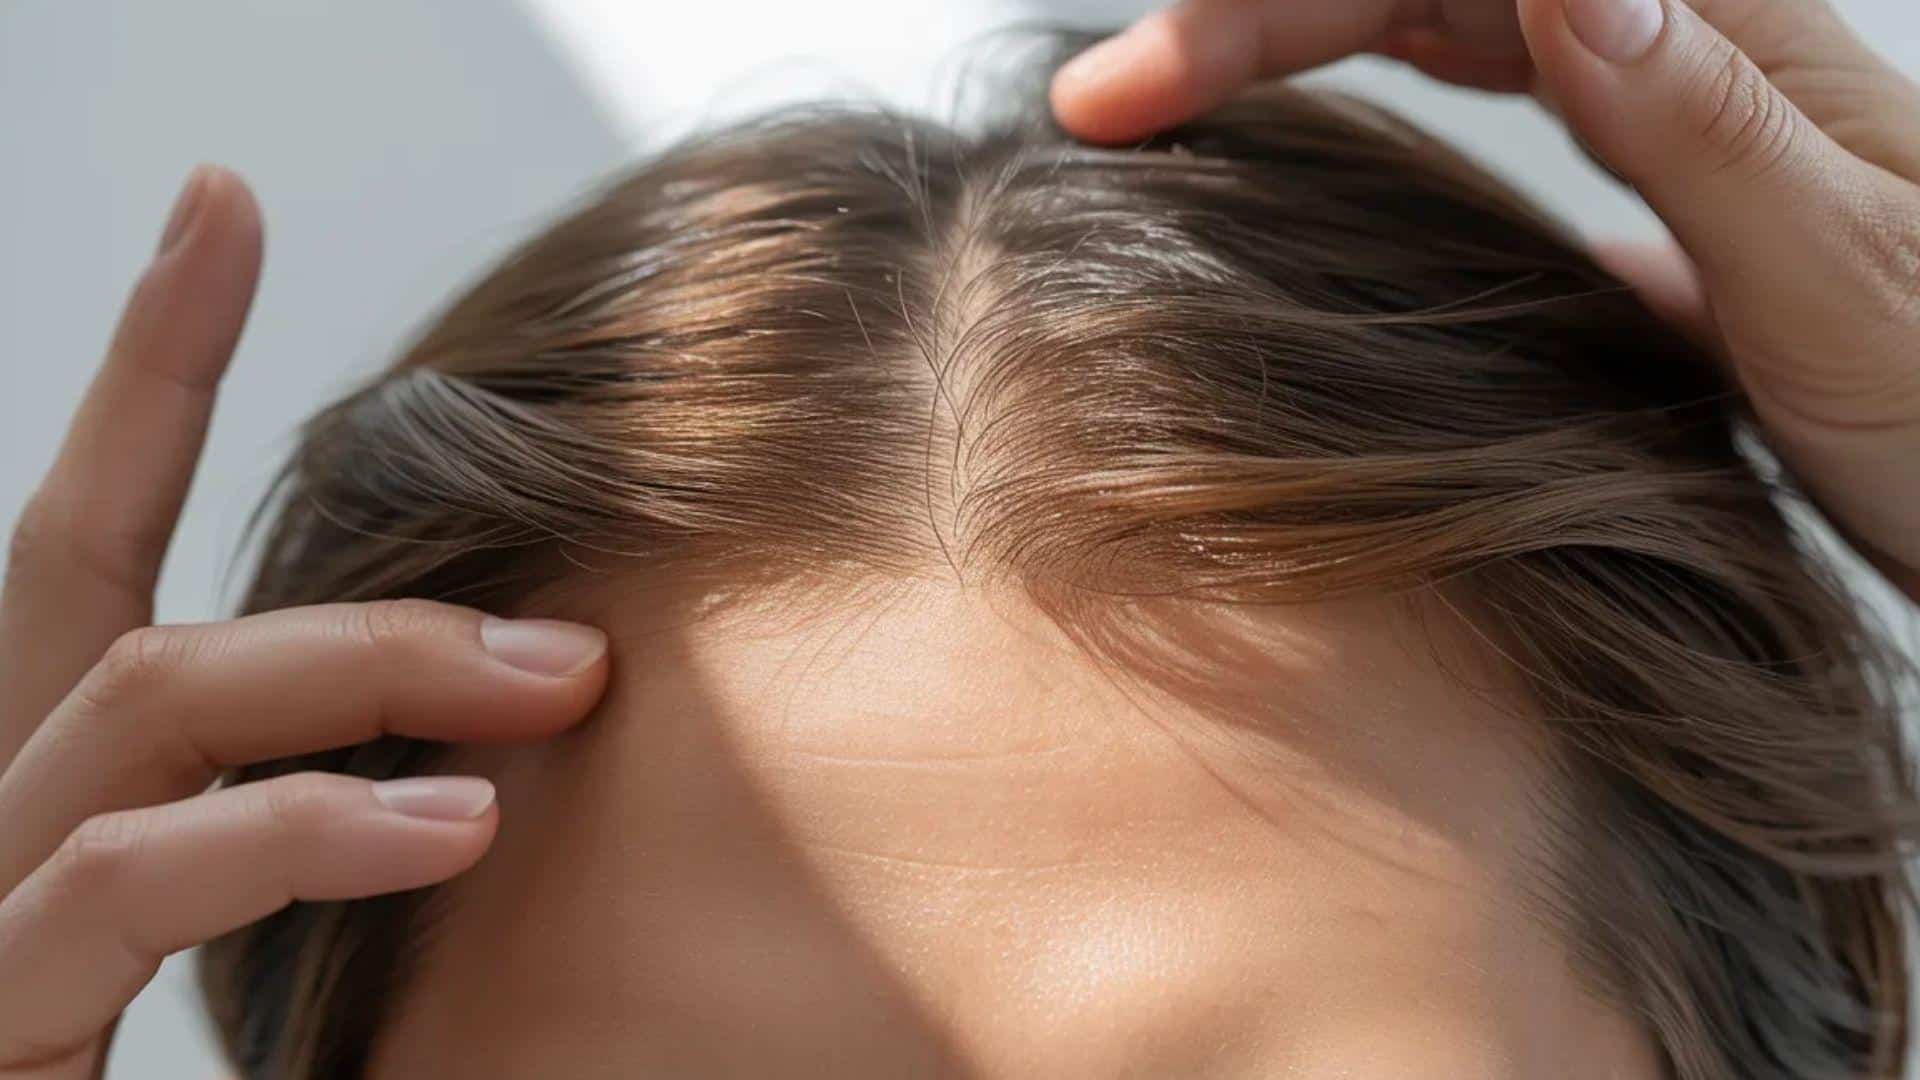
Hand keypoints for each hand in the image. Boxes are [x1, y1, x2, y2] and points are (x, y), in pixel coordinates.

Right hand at [0, 167, 610, 1077]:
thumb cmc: (77, 1058)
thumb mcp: (208, 952)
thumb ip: (300, 850)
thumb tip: (483, 781)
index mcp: (40, 790)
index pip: (84, 543)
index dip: (145, 364)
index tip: (217, 208)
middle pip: (128, 615)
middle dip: (352, 595)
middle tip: (570, 636)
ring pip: (138, 714)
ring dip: (354, 680)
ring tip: (546, 696)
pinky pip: (113, 878)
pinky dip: (282, 832)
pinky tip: (441, 825)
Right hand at [1053, 0, 1919, 598]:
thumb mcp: (1842, 290)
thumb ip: (1699, 129)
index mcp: (1724, 49)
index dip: (1286, 1)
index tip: (1143, 76)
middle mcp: (1688, 58)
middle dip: (1252, 18)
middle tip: (1101, 101)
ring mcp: (1671, 120)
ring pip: (1451, 22)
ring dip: (1300, 41)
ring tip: (1164, 100)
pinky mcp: (1660, 190)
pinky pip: (1501, 98)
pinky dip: (1391, 91)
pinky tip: (1340, 147)